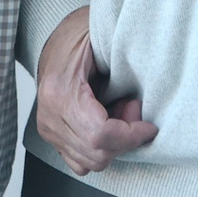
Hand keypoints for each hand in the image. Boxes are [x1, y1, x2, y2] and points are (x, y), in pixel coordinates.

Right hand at [34, 8, 156, 173]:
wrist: (55, 37)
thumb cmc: (80, 35)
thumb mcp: (104, 41)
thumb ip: (125, 65)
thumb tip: (149, 94)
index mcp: (60, 92)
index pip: (99, 134)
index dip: (130, 135)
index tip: (149, 126)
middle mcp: (49, 116)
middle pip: (96, 153)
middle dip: (125, 139)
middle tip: (134, 110)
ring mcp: (48, 128)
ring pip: (90, 161)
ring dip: (115, 144)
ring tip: (120, 113)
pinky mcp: (51, 135)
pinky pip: (80, 161)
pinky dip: (101, 149)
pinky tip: (108, 125)